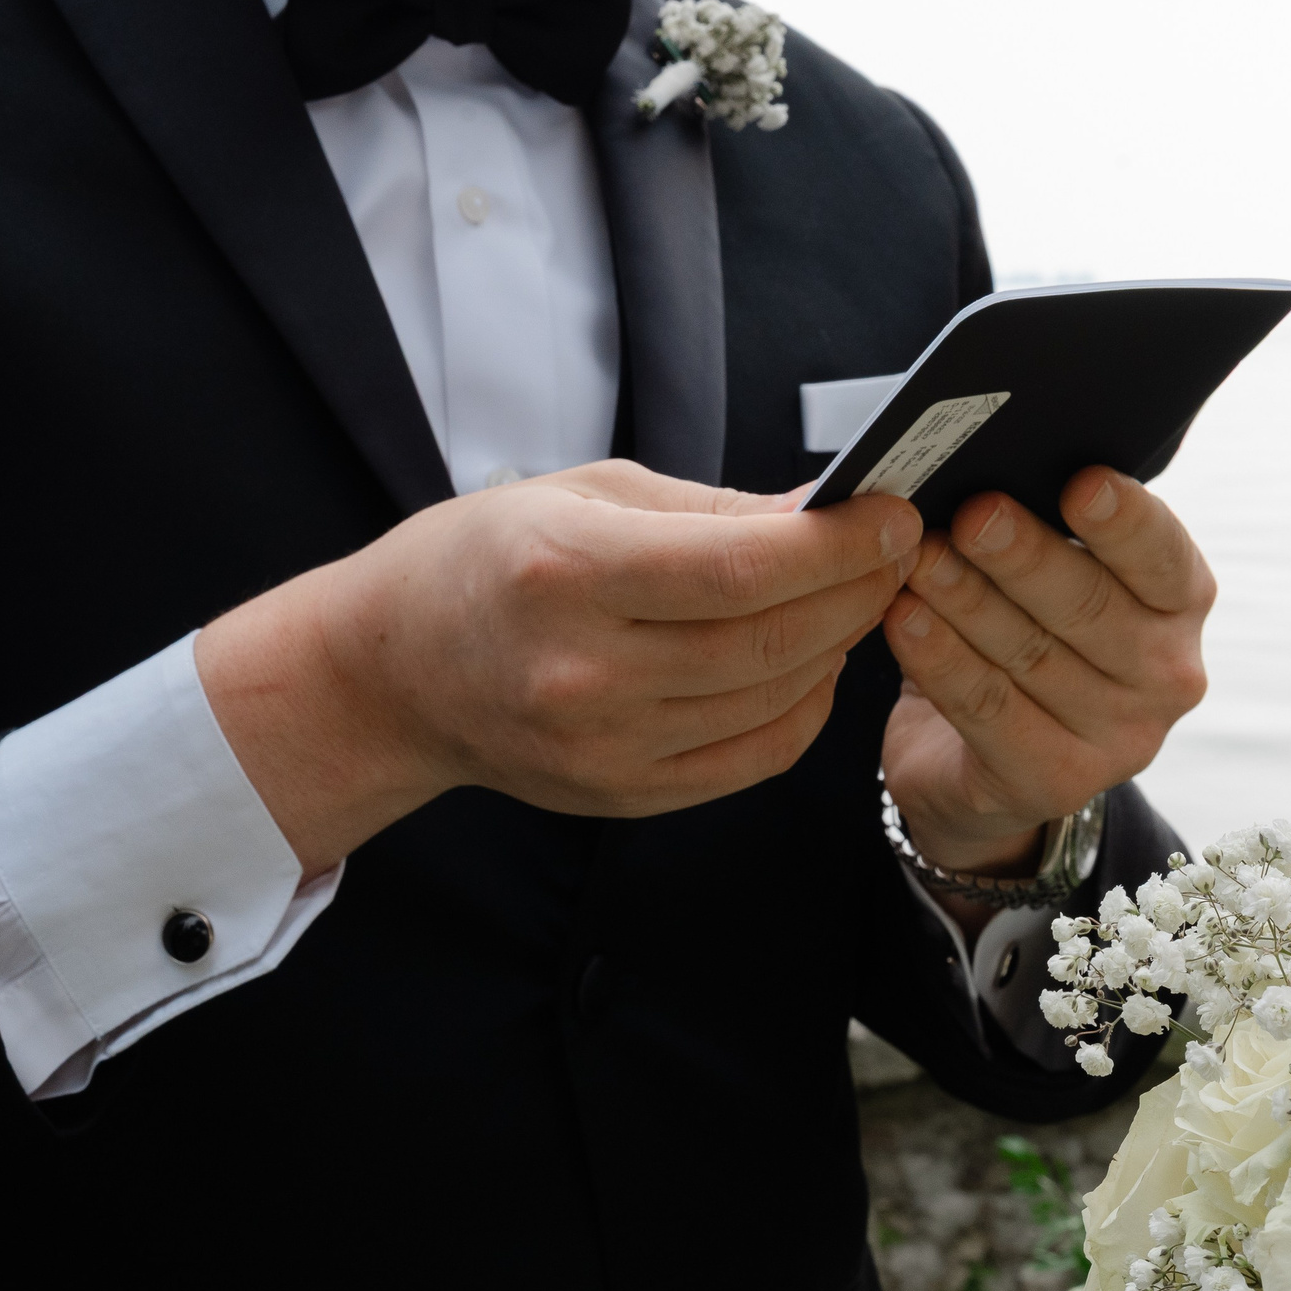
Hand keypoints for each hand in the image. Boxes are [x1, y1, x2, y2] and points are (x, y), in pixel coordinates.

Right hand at [194, 461, 917, 872]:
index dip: (838, 546)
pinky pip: (752, 759)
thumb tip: (830, 508)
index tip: (894, 513)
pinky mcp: (621, 795)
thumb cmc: (485, 560)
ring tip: (857, 597)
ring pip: (774, 700)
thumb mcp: (586, 494)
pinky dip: (803, 710)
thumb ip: (713, 510)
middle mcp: (584, 671)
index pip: (741, 569)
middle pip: (771, 639)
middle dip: (858, 590)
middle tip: (896, 550)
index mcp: (567, 572)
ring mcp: (603, 747)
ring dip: (839, 645)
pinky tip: (811, 664)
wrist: (394, 672)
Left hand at [879, 465, 1213, 880]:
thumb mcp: (1046, 581)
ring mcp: (1119, 738)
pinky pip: (989, 709)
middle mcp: (1167, 673)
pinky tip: (903, 619)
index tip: (1080, 481)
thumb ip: (1040, 529)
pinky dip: (941, 659)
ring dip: (967, 600)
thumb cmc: (1022, 639)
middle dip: (1024, 554)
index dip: (1123, 520)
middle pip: (1089, 604)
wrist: (979, 764)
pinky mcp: (1056, 782)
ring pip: (1031, 654)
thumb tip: (980, 468)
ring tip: (916, 560)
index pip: (1160, 554)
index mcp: (1178, 602)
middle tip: (971, 513)